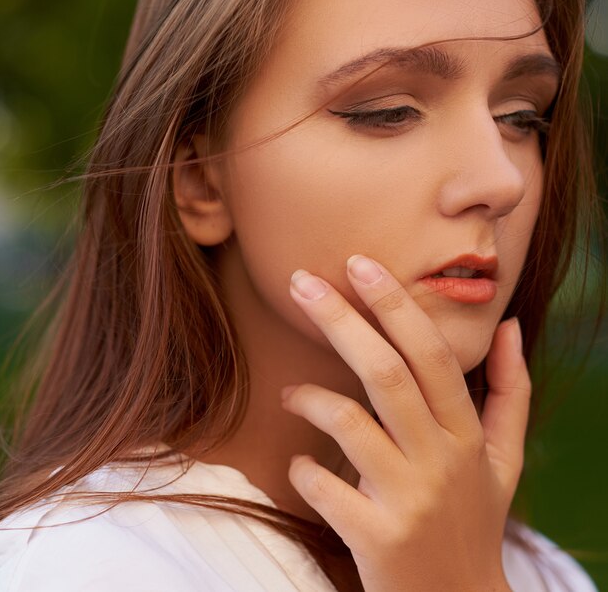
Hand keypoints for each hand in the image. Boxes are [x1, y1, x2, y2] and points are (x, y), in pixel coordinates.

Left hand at [282, 255, 529, 591]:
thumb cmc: (473, 517)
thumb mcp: (504, 457)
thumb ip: (511, 391)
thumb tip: (510, 328)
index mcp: (468, 434)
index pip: (431, 354)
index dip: (396, 305)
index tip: (360, 264)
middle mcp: (441, 460)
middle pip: (385, 373)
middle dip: (340, 319)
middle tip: (302, 281)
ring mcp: (408, 499)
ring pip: (348, 422)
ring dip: (309, 397)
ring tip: (289, 393)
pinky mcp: (375, 536)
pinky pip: (322, 484)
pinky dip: (301, 467)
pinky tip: (302, 465)